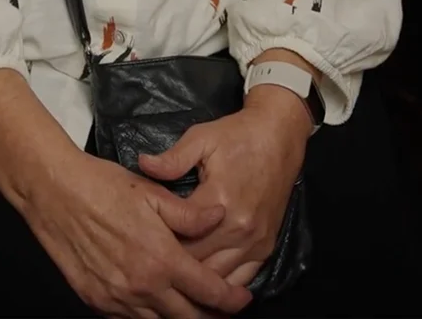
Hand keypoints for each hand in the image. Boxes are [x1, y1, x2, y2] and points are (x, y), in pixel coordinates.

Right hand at [23, 149, 252, 317]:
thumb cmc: (102, 186)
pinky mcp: (96, 301)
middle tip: (222, 311)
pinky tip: (154, 304)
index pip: (208, 292)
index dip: (230, 301)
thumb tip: (219, 216)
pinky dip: (148, 316)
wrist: (54, 191)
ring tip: (191, 310)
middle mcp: (142, 287)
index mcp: (161, 258)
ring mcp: (117, 299)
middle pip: (187, 318)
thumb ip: (189, 215)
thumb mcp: (151, 192)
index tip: (242, 301)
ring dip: (179, 318)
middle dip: (210, 318)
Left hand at [139, 88, 309, 288]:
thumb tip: (143, 164)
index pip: (181, 236)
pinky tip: (206, 286)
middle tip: (152, 265)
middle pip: (199, 263)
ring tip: (174, 279)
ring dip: (197, 281)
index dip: (159, 242)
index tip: (143, 240)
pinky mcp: (266, 248)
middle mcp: (239, 228)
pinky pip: (242, 279)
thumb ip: (173, 158)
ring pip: (220, 278)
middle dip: (174, 265)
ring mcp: (255, 242)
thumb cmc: (237, 136)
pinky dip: (223, 285)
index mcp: (219, 200)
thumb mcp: (202, 138)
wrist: (278, 137)